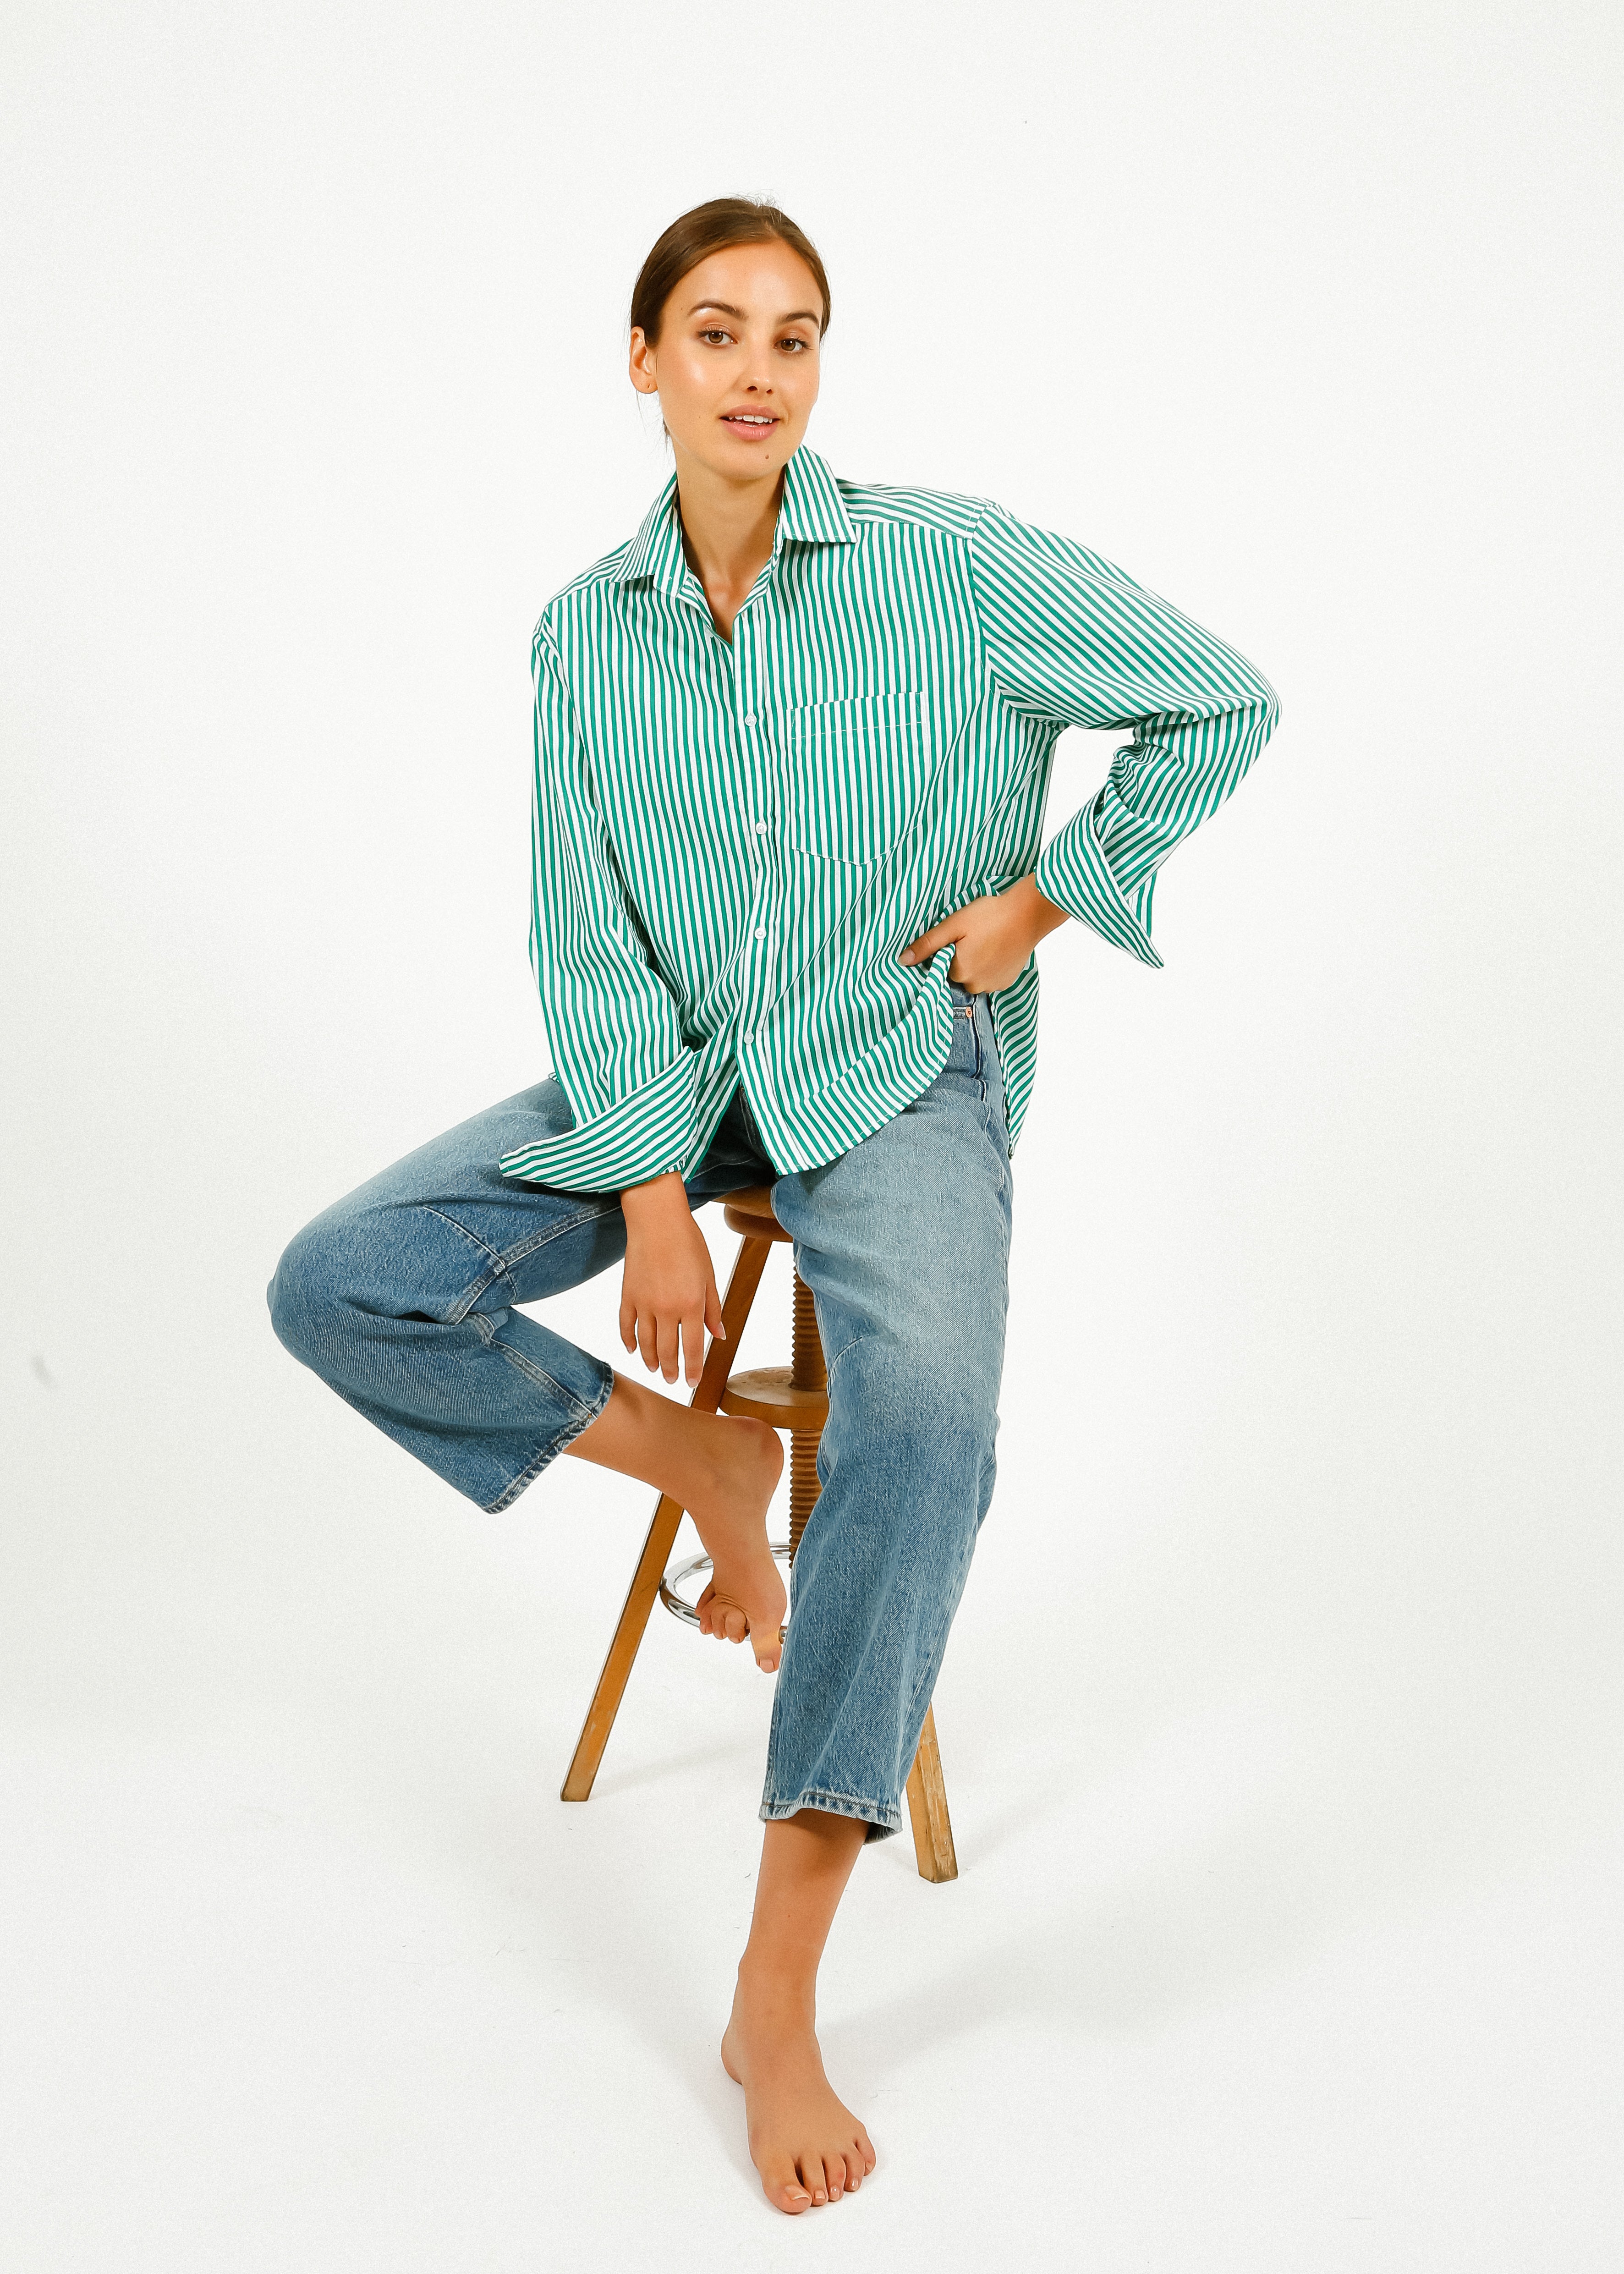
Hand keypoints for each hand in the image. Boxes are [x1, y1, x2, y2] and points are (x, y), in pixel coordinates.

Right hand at [619, 1173, 725, 1386]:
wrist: (657, 1219)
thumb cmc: (688, 1243)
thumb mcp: (709, 1275)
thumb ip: (713, 1308)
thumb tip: (720, 1334)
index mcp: (692, 1304)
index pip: (693, 1347)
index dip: (693, 1369)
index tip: (693, 1383)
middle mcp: (667, 1309)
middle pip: (668, 1350)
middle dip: (671, 1370)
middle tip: (673, 1381)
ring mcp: (644, 1303)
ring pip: (646, 1342)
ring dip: (650, 1360)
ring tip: (654, 1370)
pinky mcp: (627, 1294)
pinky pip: (626, 1325)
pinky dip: (628, 1340)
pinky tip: (632, 1350)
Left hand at [898, 872, 1068, 990]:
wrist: (1028, 914)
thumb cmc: (989, 915)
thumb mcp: (953, 925)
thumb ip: (927, 945)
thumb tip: (902, 961)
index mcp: (959, 971)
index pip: (942, 967)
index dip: (948, 951)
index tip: (959, 937)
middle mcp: (976, 985)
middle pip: (959, 974)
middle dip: (962, 958)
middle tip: (973, 936)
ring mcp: (994, 985)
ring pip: (975, 978)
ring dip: (977, 964)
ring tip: (987, 941)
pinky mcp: (1007, 981)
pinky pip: (991, 978)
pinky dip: (991, 966)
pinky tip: (997, 948)